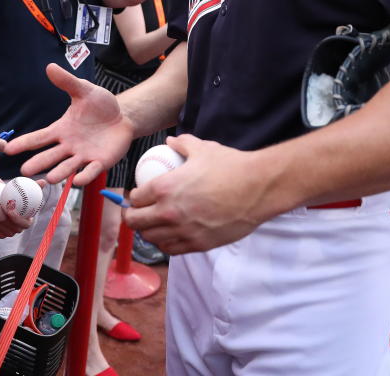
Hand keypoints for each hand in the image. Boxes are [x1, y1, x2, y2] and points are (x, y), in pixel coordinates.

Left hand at [0, 180, 44, 237]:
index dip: (14, 216)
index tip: (8, 204)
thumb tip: (44, 182)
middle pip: (4, 222)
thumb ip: (36, 187)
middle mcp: (15, 231)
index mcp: (26, 223)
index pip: (21, 223)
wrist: (8, 203)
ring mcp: (5, 233)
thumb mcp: (29, 191)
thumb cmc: (19, 197)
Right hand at [4, 63, 133, 185]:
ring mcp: (83, 156)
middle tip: (25, 171)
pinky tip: (77, 180)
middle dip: (38, 163)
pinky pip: (90, 171)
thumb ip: (67, 82)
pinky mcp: (99, 162)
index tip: (8, 149)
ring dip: (59, 173)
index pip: (39, 137)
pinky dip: (84, 176)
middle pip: (50, 156)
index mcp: (61, 129)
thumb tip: (50, 67)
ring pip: (68, 166)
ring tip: (51, 178)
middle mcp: (68, 145)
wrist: (123, 117)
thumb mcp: (84, 91)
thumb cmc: (100, 105)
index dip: (24, 143)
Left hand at [124, 134, 270, 254]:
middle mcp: (169, 211)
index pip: (136, 198)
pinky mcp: (198, 244)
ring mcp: (183, 231)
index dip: (133, 197)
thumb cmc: (230, 166)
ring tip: (152, 226)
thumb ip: (182, 144)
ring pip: (151, 239)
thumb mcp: (203, 149)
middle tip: (138, 213)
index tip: (136, 196)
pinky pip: (172, 249)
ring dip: (148, 232)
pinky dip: (166, 243)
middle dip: (132, 217)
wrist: (257, 189)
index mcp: (165, 187)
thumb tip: (170, 141)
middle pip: (135, 222)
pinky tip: (170, 236)